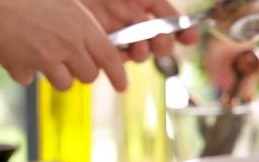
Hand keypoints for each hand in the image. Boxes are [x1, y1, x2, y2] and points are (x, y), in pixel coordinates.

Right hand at [0, 0, 126, 90]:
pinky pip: (31, 80)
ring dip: (56, 76)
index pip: (110, 57)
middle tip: (70, 61)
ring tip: (41, 56)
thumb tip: (88, 41)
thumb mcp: (61, 2)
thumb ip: (78, 23)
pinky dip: (24, 72)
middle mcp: (69, 44)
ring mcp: (47, 59)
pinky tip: (16, 54)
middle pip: (89, 75)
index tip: (123, 86)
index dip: (119, 75)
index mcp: (81, 25)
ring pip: (65, 84)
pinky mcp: (26, 69)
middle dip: (82, 72)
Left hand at [81, 0, 198, 61]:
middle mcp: (135, 21)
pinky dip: (122, 58)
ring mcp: (119, 34)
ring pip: (139, 52)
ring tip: (138, 48)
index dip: (183, 30)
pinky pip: (116, 58)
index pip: (171, 20)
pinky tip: (122, 52)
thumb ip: (155, 5)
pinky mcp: (101, 46)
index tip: (190, 36)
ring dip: (143, 53)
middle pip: (158, 40)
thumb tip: (178, 20)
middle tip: (160, 42)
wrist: (68, 1)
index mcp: (145, 3)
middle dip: (163, 44)